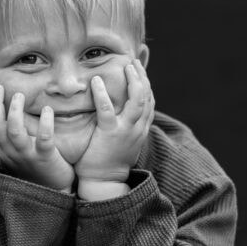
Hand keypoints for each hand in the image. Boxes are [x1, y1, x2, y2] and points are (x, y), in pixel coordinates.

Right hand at [0, 84, 75, 191]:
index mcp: (2, 153)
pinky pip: (44, 139)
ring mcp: (27, 157)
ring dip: (15, 110)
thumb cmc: (35, 168)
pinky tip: (47, 109)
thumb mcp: (15, 155)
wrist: (54, 192)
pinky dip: (45, 122)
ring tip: (19, 95)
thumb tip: (2, 114)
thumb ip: (8, 138)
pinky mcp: (46, 158)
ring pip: (14, 131)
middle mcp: (11, 154)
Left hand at [74, 60, 153, 183]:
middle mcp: (138, 128)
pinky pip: (107, 110)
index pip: (150, 103)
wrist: (104, 182)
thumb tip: (122, 115)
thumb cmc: (109, 162)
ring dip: (133, 80)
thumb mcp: (124, 143)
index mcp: (141, 130)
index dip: (147, 85)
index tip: (140, 71)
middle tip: (134, 62)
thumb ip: (126, 128)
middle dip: (142, 77)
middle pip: (148, 97)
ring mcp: (126, 131)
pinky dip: (102, 94)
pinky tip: (96, 81)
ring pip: (137, 100)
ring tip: (126, 66)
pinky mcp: (110, 134)